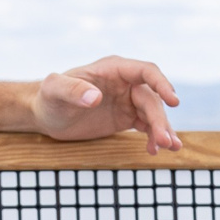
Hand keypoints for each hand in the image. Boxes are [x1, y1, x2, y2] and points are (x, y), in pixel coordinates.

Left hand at [30, 57, 181, 152]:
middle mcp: (125, 83)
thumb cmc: (49, 97)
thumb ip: (72, 90)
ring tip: (170, 148)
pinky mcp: (126, 118)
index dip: (162, 84)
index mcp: (113, 69)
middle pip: (152, 99)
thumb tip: (95, 97)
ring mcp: (127, 100)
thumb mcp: (55, 91)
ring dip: (163, 130)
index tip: (173, 100)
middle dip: (160, 120)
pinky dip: (153, 137)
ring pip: (153, 114)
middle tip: (165, 142)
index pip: (145, 71)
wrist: (46, 114)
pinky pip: (146, 126)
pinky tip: (154, 150)